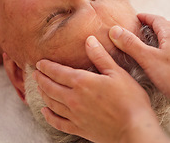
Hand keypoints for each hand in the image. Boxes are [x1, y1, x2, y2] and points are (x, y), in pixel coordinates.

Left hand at [33, 36, 168, 142]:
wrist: (134, 129)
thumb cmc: (130, 99)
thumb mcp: (117, 73)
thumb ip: (100, 56)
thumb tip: (89, 40)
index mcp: (82, 82)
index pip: (57, 72)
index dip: (46, 67)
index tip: (39, 63)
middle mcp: (74, 98)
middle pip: (50, 87)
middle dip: (41, 79)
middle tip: (35, 74)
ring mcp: (75, 115)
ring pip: (51, 103)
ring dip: (43, 94)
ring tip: (39, 88)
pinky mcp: (79, 128)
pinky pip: (58, 122)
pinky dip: (48, 116)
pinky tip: (45, 112)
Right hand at [109, 14, 169, 106]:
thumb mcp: (147, 58)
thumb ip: (131, 44)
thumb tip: (116, 31)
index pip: (157, 19)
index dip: (145, 17)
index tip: (137, 17)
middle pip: (167, 27)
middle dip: (154, 26)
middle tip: (143, 28)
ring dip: (163, 37)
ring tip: (154, 42)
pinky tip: (168, 57)